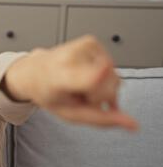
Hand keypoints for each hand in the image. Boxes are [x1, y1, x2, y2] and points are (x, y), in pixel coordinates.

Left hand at [5, 35, 137, 130]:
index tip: (109, 82)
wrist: (34, 72)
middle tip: (81, 96)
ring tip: (80, 85)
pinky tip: (85, 75)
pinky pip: (110, 65)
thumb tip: (132, 124)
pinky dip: (101, 74)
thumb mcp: (70, 114)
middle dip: (102, 96)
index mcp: (59, 77)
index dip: (103, 80)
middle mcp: (70, 57)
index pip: (89, 77)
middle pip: (110, 82)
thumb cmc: (50, 94)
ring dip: (101, 85)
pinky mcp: (90, 41)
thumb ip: (101, 120)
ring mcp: (81, 47)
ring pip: (113, 75)